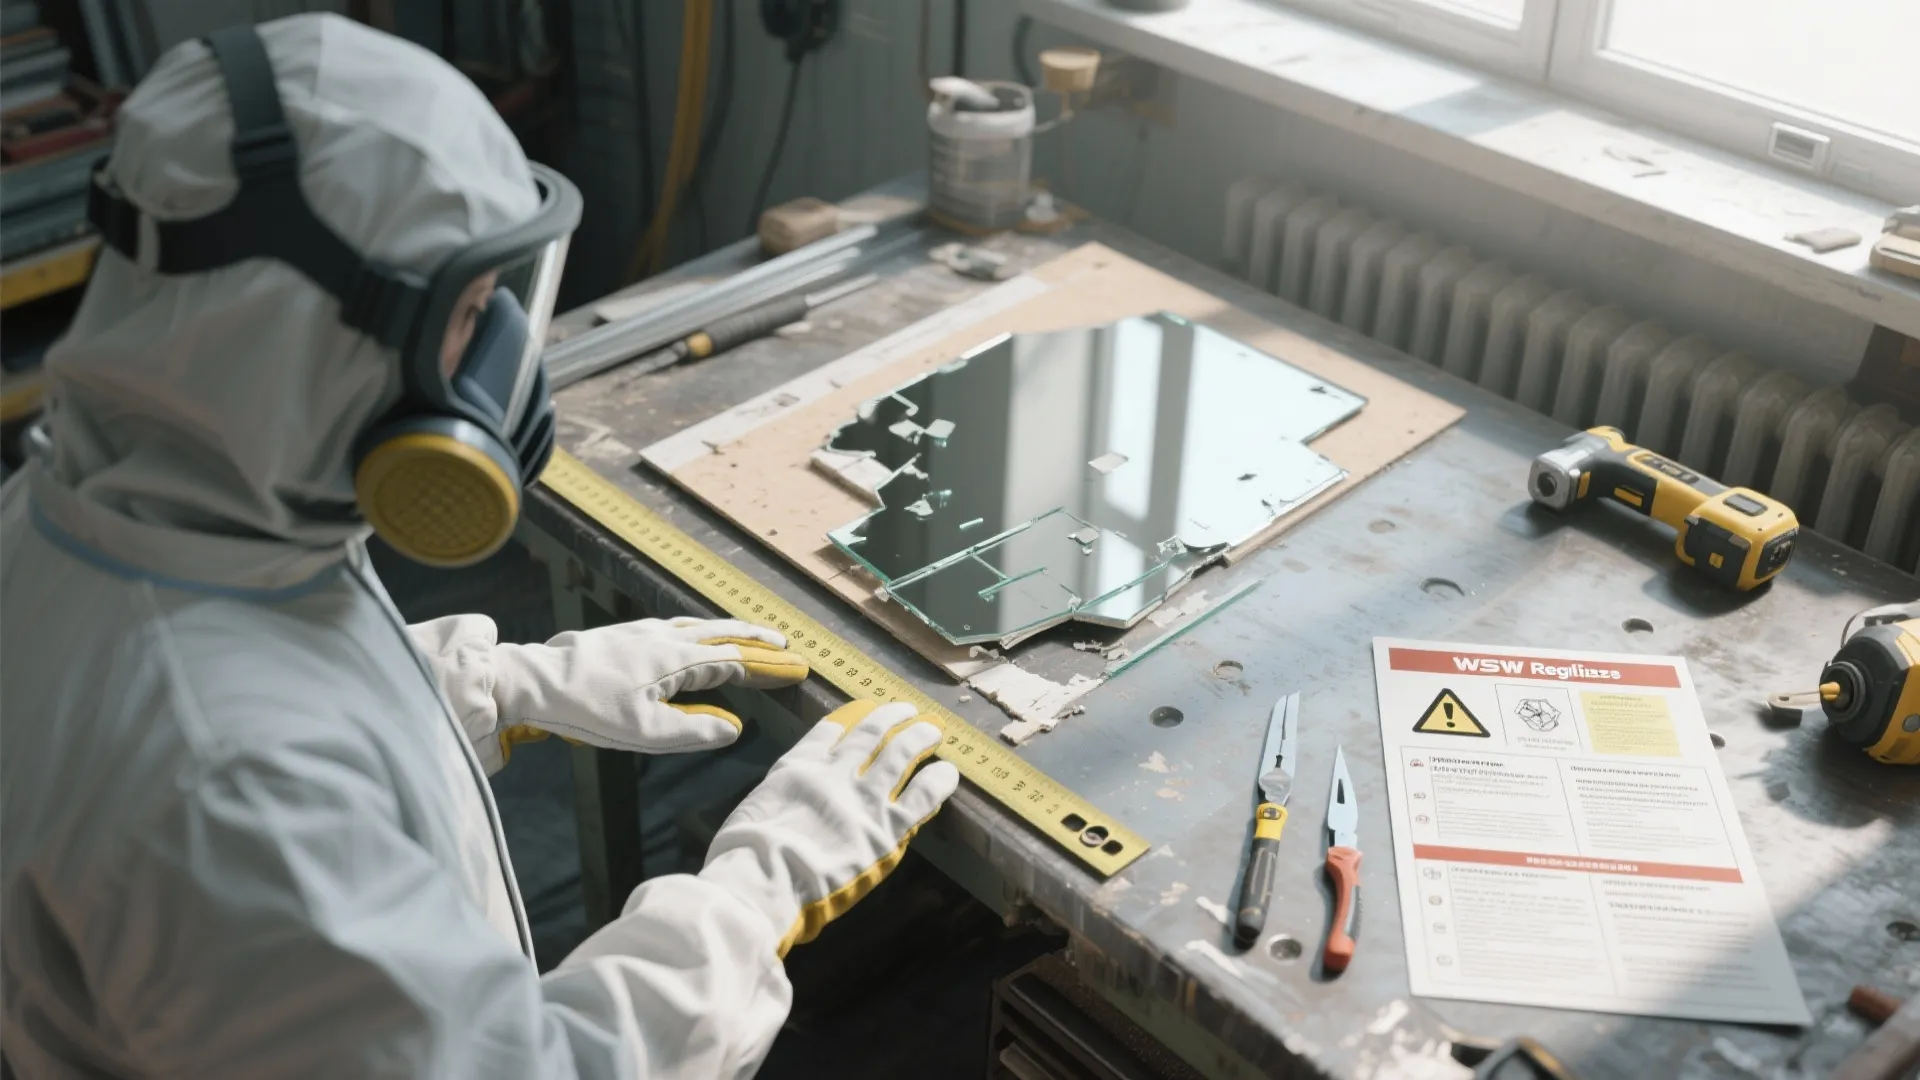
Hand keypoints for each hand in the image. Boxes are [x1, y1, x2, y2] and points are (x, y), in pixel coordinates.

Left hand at [489, 617, 808, 760]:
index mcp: (675, 660)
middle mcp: (664, 638)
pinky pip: (676, 627)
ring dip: (729, 631)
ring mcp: (643, 632)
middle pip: (722, 634)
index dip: (767, 667)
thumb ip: (693, 732)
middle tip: (785, 646)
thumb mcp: (645, 733)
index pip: (735, 660)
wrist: (535, 680)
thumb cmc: (587, 709)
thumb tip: (733, 729)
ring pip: (698, 626)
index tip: (796, 669)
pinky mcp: (625, 634)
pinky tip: (692, 637)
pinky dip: (700, 630)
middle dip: (757, 640)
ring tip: (749, 636)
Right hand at [698, 701, 959, 956]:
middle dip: (891, 719)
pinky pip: (922, 795)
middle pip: (870, 734)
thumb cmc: (743, 857)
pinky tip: (949, 772)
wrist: (763, 877)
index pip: (828, 731)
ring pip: (901, 754)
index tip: (864, 708)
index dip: (850, 717)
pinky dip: (938, 780)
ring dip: (919, 737)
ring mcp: (864, 798)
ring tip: (932, 729)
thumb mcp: (752, 813)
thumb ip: (779, 805)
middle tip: (906, 711)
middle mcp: (835, 773)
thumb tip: (786, 819)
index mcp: (797, 768)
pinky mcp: (888, 827)